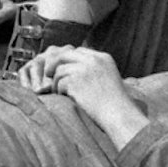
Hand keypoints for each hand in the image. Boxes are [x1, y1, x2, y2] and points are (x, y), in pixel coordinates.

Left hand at [14, 47, 147, 147]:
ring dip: (56, 81)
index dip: (68, 59)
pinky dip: (59, 90)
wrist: (119, 115)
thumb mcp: (108, 78)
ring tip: (59, 91)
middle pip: (66, 55)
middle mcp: (94, 60)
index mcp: (103, 58)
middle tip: (48, 72)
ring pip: (60, 70)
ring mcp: (84, 70)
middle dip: (54, 63)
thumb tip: (74, 68)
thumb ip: (94, 70)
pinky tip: (64, 97)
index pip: (79, 51)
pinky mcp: (76, 81)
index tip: (61, 66)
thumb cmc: (115, 103)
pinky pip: (60, 83)